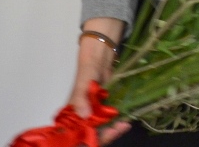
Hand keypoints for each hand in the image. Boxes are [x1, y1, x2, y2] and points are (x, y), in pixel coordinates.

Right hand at [70, 19, 130, 143]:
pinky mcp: (104, 108)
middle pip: (92, 133)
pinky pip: (110, 119)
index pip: (78, 132)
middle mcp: (83, 117)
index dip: (89, 137)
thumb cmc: (87, 72)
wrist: (100, 59)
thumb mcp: (82, 84)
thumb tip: (85, 116)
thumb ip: (80, 99)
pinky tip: (126, 120)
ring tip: (124, 125)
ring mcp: (94, 113)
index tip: (105, 133)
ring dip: (113, 128)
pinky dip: (116, 121)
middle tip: (119, 128)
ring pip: (102, 127)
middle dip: (105, 134)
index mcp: (72, 115)